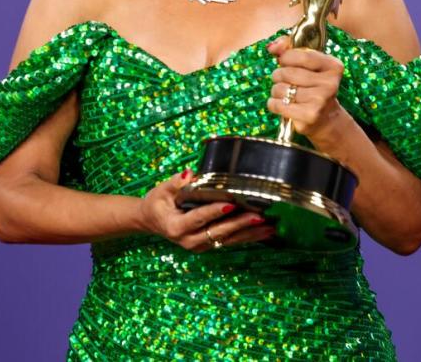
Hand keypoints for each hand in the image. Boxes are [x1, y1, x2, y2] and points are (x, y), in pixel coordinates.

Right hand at [137, 170, 273, 251]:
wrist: (152, 221)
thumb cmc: (158, 203)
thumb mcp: (162, 190)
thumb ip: (177, 182)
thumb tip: (190, 174)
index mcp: (176, 227)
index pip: (198, 218)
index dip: (215, 212)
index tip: (231, 205)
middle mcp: (189, 240)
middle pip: (218, 232)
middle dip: (240, 224)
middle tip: (259, 216)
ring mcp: (200, 245)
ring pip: (228, 240)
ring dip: (250, 233)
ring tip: (269, 226)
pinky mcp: (209, 244)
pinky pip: (231, 241)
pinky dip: (249, 237)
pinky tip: (265, 232)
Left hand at [266, 36, 351, 141]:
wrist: (326, 118)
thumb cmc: (313, 86)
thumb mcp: (308, 64)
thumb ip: (289, 48)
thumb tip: (272, 47)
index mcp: (333, 66)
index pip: (302, 55)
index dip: (286, 57)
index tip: (284, 61)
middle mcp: (330, 84)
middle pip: (288, 73)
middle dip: (279, 75)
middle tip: (284, 80)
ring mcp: (320, 101)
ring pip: (280, 89)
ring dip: (276, 90)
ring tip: (286, 93)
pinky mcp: (309, 116)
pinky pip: (278, 105)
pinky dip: (274, 104)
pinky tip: (282, 104)